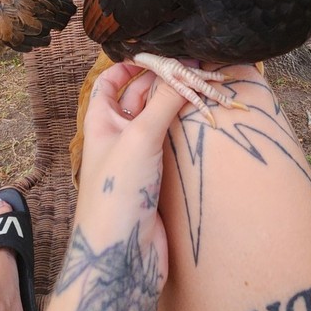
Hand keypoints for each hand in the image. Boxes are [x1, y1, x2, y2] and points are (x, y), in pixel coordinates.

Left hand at [75, 62, 187, 272]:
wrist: (121, 257)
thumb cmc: (115, 195)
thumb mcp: (140, 138)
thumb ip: (163, 102)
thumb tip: (186, 70)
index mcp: (101, 123)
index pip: (110, 83)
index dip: (130, 65)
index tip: (159, 53)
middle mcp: (118, 138)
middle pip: (141, 99)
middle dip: (166, 83)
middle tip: (199, 68)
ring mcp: (139, 161)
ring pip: (161, 123)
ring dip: (180, 108)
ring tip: (209, 90)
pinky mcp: (158, 183)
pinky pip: (174, 149)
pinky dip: (189, 135)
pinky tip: (208, 125)